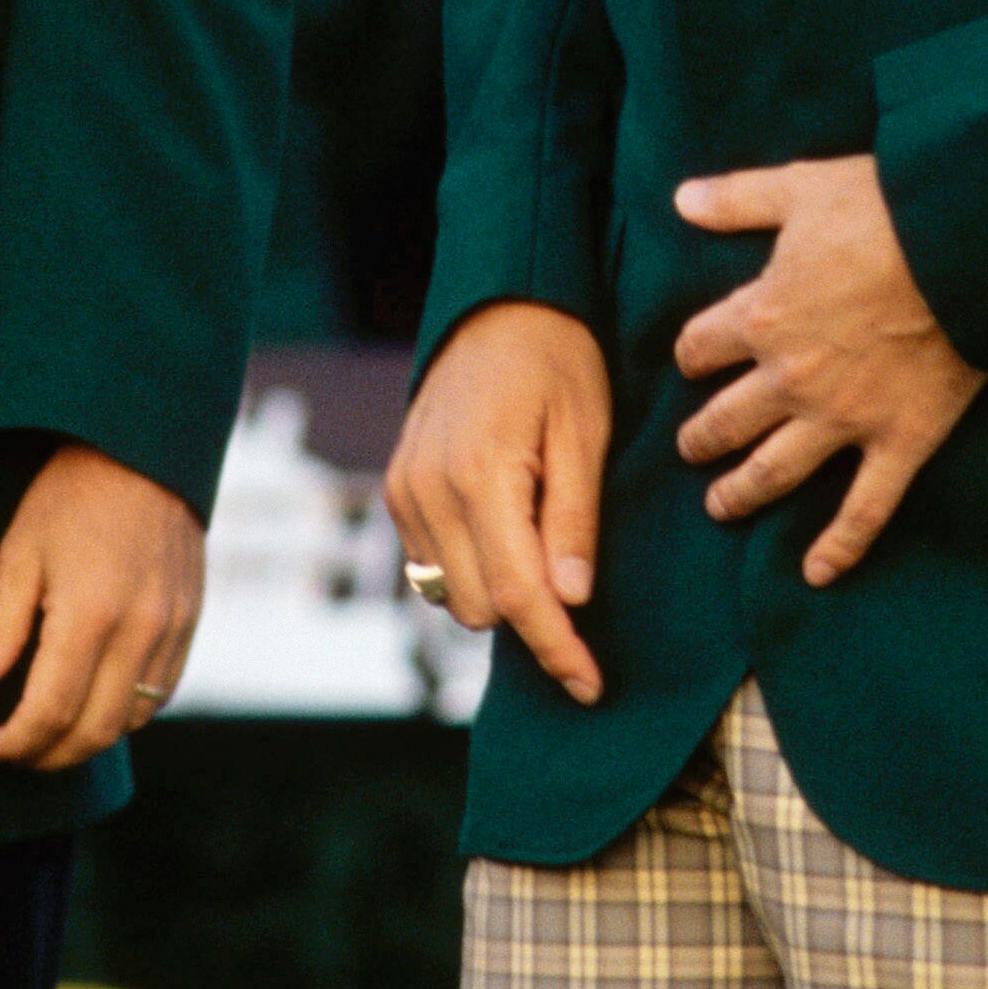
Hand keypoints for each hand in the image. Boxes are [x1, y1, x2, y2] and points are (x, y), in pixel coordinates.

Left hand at [0, 442, 205, 767]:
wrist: (143, 446)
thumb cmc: (71, 495)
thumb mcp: (20, 553)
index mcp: (90, 612)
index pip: (52, 711)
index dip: (18, 743)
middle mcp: (140, 627)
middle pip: (95, 729)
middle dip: (50, 755)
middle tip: (17, 753)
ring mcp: (172, 625)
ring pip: (134, 719)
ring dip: (90, 739)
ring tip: (53, 734)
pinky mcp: (191, 617)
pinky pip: (163, 690)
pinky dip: (128, 711)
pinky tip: (97, 700)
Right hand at [385, 300, 611, 705]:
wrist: (498, 304)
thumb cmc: (558, 360)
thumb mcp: (586, 431)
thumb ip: (574, 517)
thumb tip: (570, 599)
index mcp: (481, 473)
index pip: (519, 594)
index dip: (557, 648)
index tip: (590, 684)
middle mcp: (429, 489)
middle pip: (482, 606)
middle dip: (533, 615)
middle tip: (577, 581)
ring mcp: (405, 490)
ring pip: (451, 596)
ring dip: (499, 593)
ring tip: (541, 540)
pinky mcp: (397, 490)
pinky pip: (430, 565)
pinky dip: (470, 568)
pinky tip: (505, 530)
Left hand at [673, 156, 982, 585]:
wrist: (961, 247)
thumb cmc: (882, 210)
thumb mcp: (798, 189)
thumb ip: (737, 199)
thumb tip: (680, 197)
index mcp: (761, 318)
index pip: (701, 347)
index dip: (692, 353)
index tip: (692, 360)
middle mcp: (790, 379)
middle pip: (726, 419)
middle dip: (702, 436)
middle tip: (691, 448)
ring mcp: (843, 419)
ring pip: (776, 471)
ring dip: (741, 493)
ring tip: (720, 506)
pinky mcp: (897, 441)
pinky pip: (864, 509)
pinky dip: (840, 546)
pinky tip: (817, 573)